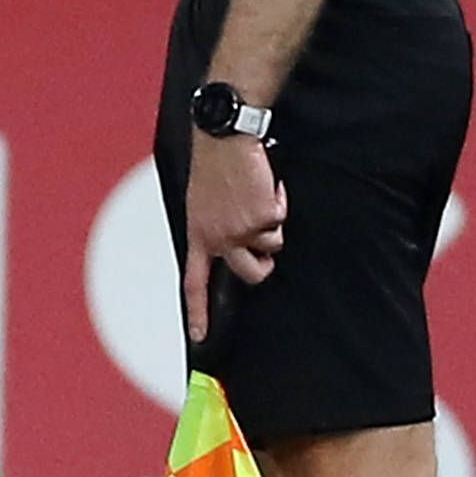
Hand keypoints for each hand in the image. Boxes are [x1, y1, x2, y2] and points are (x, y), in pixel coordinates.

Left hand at [183, 133, 285, 344]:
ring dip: (272, 223)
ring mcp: (242, 230)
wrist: (225, 139)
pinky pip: (281, 218)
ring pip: (272, 245)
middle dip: (265, 265)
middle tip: (267, 249)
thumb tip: (232, 246)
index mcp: (199, 236)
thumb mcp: (201, 203)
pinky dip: (279, 200)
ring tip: (258, 196)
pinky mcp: (264, 217)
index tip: (200, 337)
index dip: (198, 312)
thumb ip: (213, 228)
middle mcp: (220, 239)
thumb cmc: (213, 167)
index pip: (194, 283)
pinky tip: (266, 184)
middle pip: (251, 274)